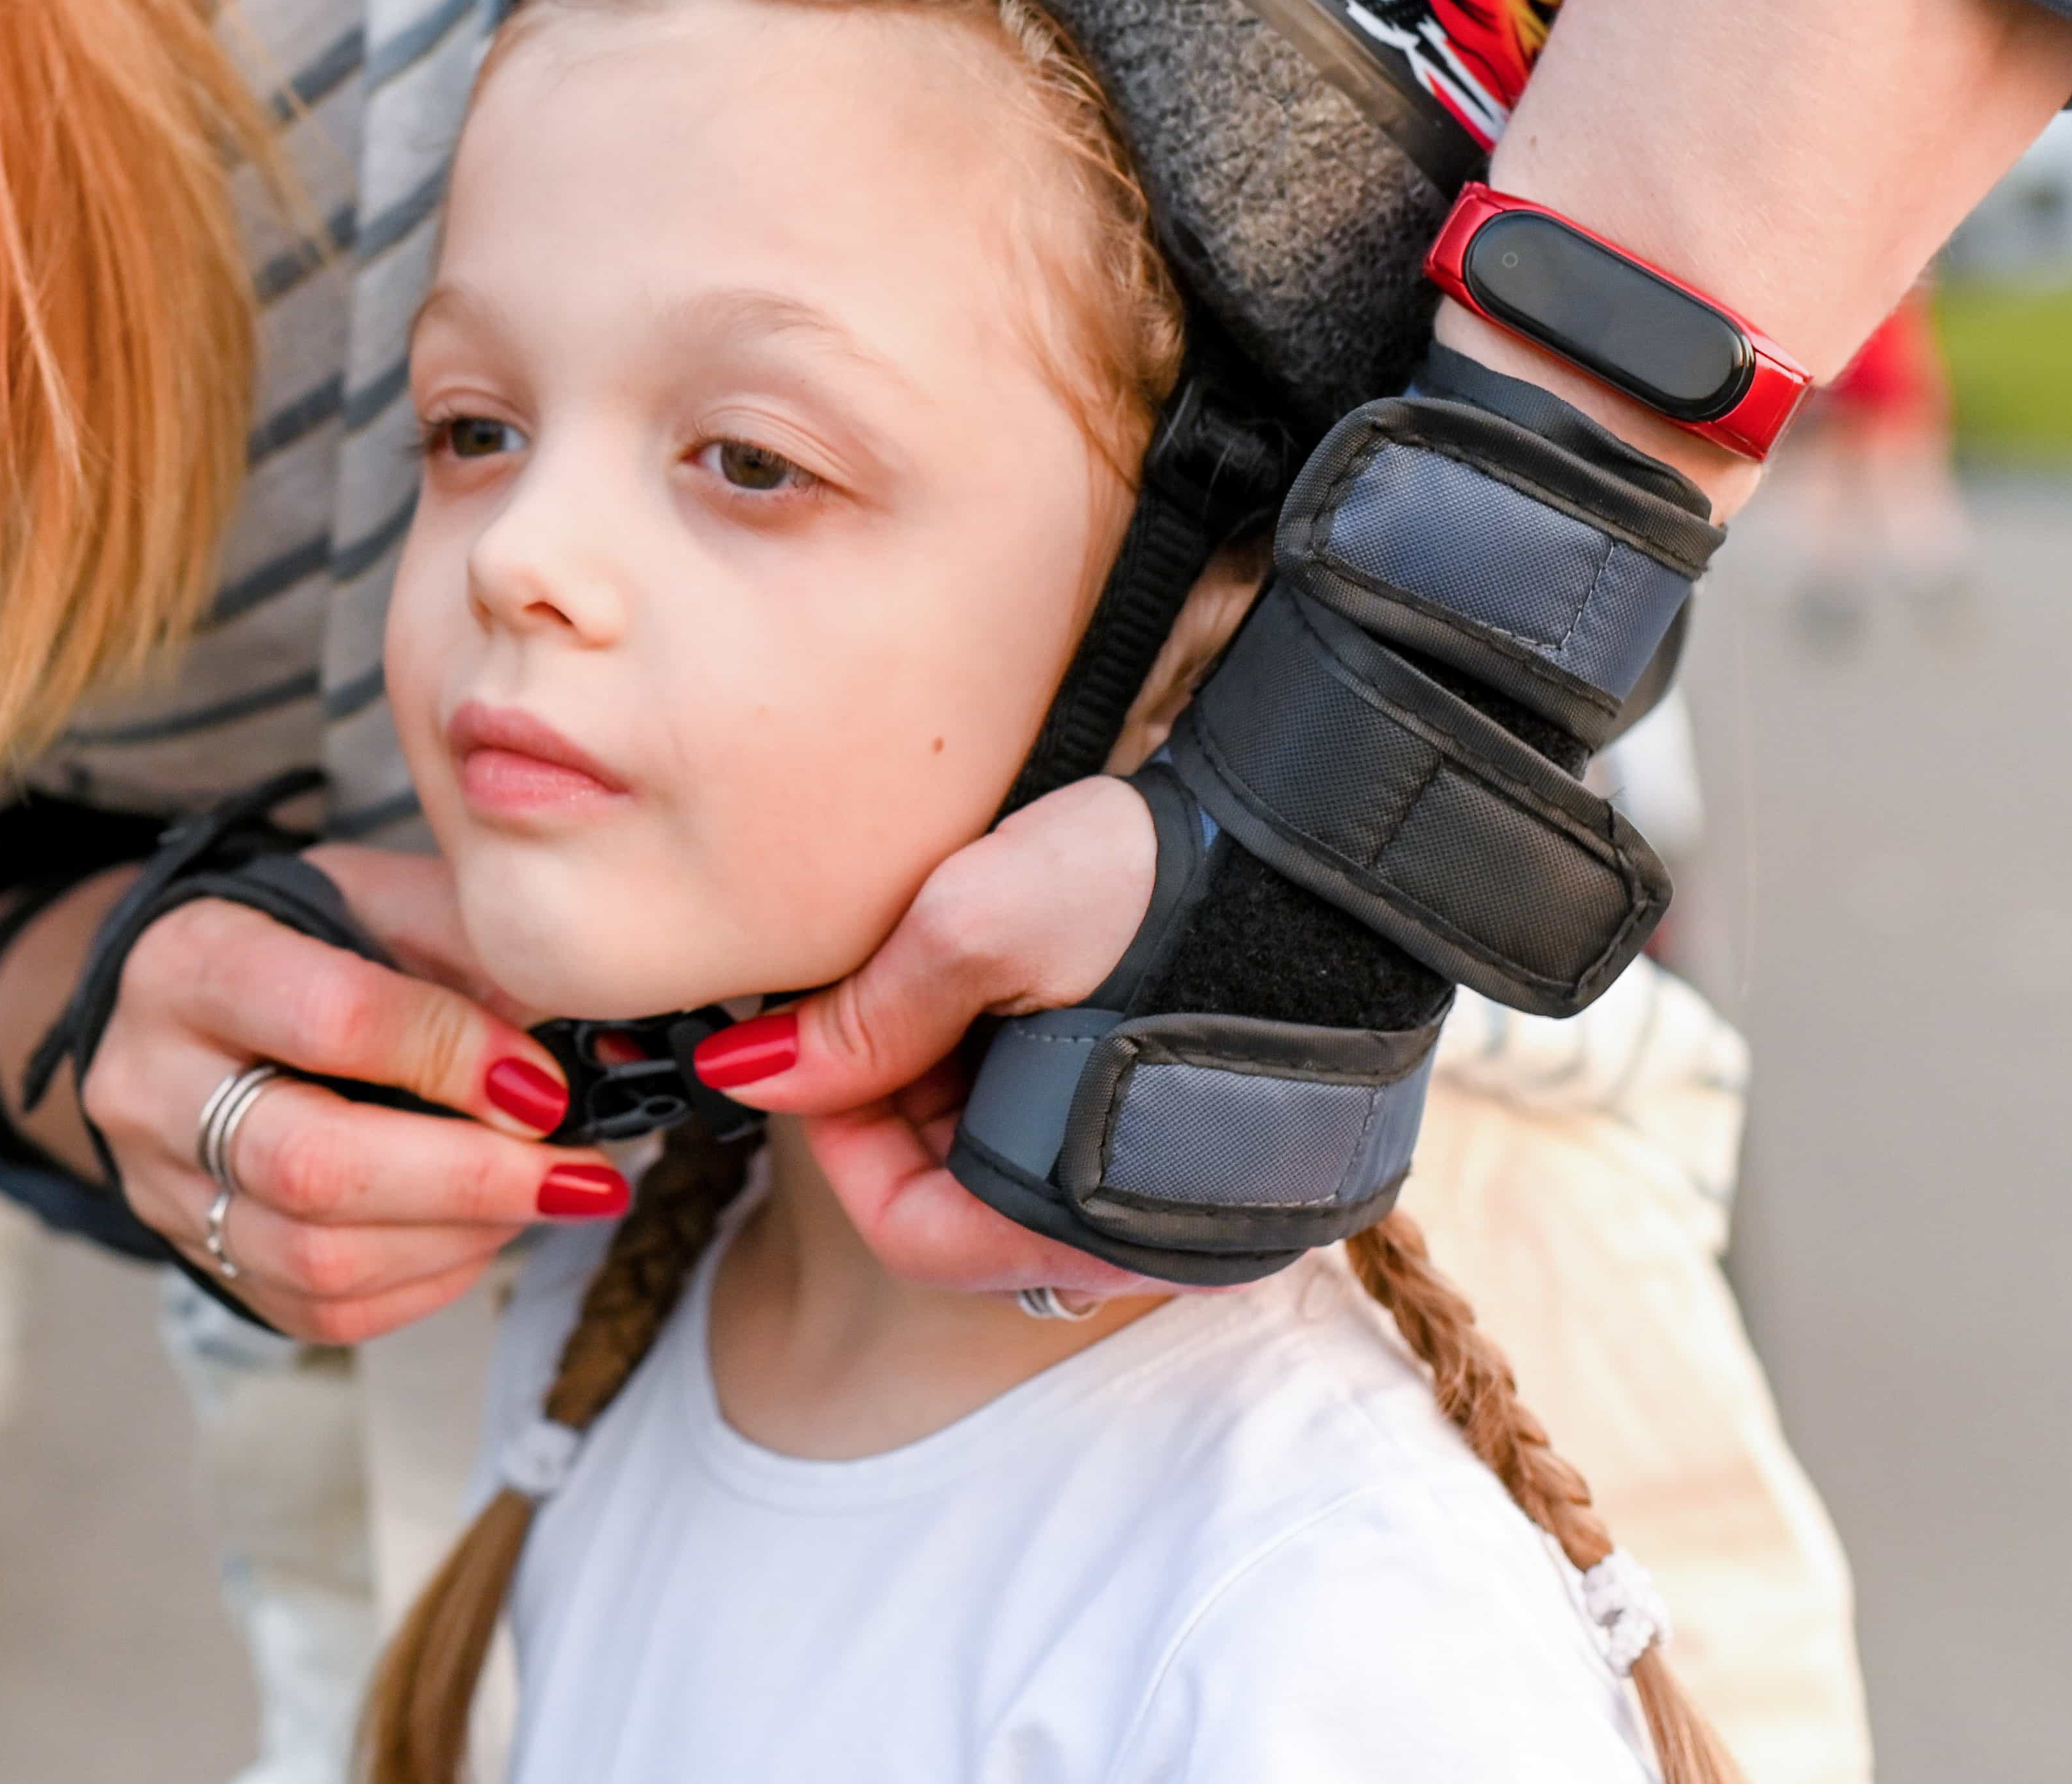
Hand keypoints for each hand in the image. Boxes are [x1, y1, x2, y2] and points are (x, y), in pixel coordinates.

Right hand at [48, 845, 628, 1343]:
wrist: (180, 1009)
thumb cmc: (296, 943)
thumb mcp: (374, 900)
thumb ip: (474, 948)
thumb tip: (605, 1030)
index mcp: (194, 964)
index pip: (330, 1020)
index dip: (454, 1056)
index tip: (548, 1083)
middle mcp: (154, 1084)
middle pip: (311, 1164)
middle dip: (469, 1178)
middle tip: (580, 1173)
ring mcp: (167, 1188)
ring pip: (319, 1257)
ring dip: (463, 1237)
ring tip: (546, 1197)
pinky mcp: (204, 1261)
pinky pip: (325, 1309)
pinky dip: (429, 1280)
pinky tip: (483, 1229)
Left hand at [691, 777, 1186, 1294]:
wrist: (1325, 834)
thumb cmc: (1165, 884)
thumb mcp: (982, 928)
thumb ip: (862, 1021)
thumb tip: (746, 1074)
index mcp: (1101, 1224)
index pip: (915, 1234)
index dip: (841, 1146)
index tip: (805, 1055)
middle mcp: (1156, 1238)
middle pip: (963, 1202)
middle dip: (896, 1104)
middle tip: (866, 1000)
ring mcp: (1190, 1189)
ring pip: (1018, 1163)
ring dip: (957, 1081)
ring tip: (943, 979)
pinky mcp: (1214, 1136)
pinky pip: (1083, 1130)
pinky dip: (1021, 1071)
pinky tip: (1009, 990)